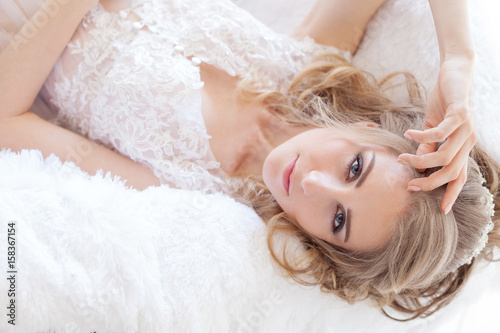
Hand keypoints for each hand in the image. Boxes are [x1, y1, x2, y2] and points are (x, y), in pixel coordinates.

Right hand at [397, 54, 476, 213]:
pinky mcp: (461, 114)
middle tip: (410, 185)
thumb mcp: (432, 126)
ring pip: (445, 156)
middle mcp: (467, 141)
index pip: (459, 176)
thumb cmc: (444, 100)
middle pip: (451, 172)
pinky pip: (440, 133)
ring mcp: (466, 129)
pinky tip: (408, 135)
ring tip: (401, 158)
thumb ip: (427, 146)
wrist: (456, 73)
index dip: (452, 193)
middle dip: (430, 183)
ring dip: (421, 160)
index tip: (442, 210)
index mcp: (462, 146)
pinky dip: (422, 137)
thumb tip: (417, 164)